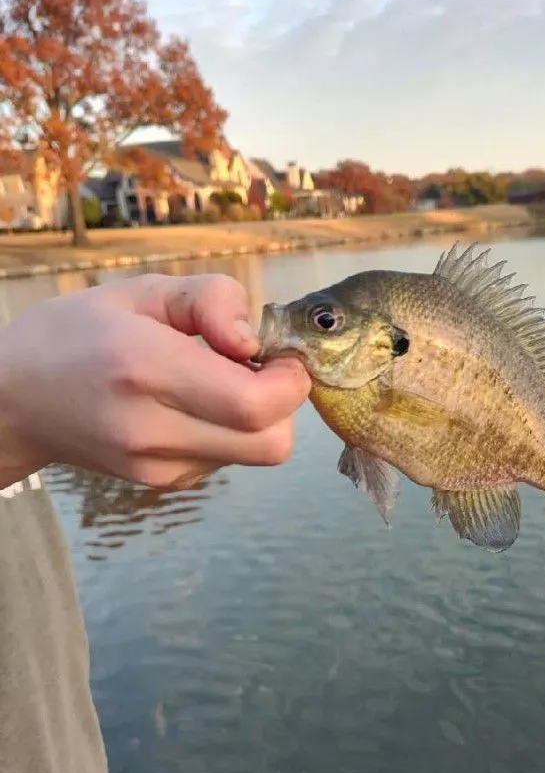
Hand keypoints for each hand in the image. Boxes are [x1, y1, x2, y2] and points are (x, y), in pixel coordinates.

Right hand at [0, 272, 310, 489]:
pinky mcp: (162, 482)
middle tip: (257, 367)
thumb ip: (211, 299)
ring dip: (261, 417)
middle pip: (272, 443)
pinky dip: (233, 432)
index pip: (256, 404)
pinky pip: (229, 459)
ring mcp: (157, 466)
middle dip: (285, 402)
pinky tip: (196, 405)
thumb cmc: (78, 334)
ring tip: (219, 382)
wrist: (12, 401)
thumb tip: (254, 341)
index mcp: (146, 369)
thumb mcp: (141, 290)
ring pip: (257, 454)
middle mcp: (152, 429)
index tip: (276, 352)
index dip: (289, 379)